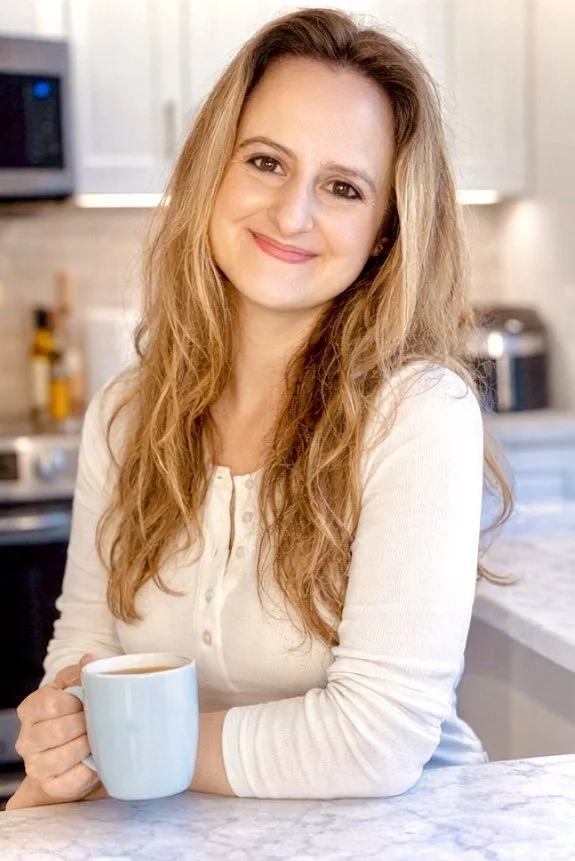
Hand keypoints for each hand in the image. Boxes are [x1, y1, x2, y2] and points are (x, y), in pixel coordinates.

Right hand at [7, 655, 101, 809]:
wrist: (71, 755)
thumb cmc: (73, 715)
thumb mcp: (74, 689)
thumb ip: (80, 674)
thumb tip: (89, 659)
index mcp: (30, 708)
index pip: (50, 703)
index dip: (75, 702)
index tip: (88, 702)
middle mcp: (27, 739)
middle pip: (58, 730)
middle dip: (85, 725)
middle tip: (99, 722)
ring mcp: (36, 765)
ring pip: (65, 755)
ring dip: (88, 745)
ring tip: (98, 738)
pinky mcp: (52, 786)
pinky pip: (74, 778)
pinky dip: (90, 768)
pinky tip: (96, 758)